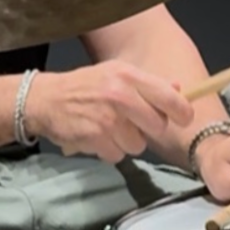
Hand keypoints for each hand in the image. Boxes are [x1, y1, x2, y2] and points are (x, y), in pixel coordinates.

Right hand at [24, 61, 193, 163]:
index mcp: (127, 75)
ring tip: (109, 128)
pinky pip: (117, 155)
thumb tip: (177, 88)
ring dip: (126, 142)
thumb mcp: (114, 74)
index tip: (184, 119)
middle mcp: (120, 95)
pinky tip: (97, 136)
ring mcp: (107, 118)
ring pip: (138, 145)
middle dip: (149, 129)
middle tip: (134, 124)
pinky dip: (109, 150)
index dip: (182, 111)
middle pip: (157, 126)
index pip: (169, 96)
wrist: (45, 100)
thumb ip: (147, 83)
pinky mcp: (96, 138)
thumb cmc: (85, 86)